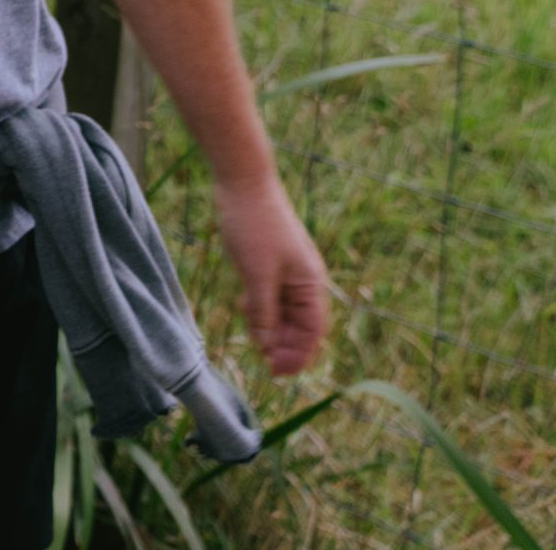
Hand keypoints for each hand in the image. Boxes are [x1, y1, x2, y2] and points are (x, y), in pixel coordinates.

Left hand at [214, 175, 327, 375]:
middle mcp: (303, 279)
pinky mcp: (267, 261)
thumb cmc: (254, 225)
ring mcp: (286, 269)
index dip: (299, 354)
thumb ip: (264, 311)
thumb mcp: (257, 274)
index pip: (313, 330)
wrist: (242, 182)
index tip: (279, 372)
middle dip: (284, 345)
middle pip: (300, 324)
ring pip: (283, 310)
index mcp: (310, 283)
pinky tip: (244, 312)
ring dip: (271, 328)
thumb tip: (268, 345)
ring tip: (255, 344)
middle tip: (264, 363)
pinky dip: (260, 307)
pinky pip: (268, 293)